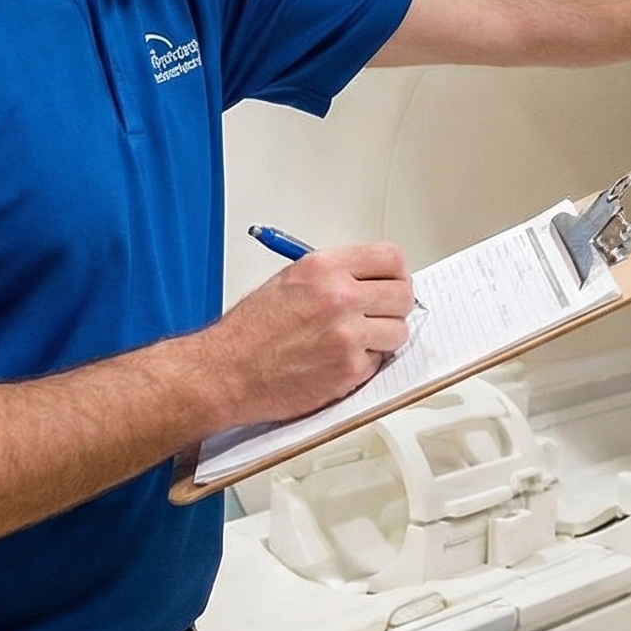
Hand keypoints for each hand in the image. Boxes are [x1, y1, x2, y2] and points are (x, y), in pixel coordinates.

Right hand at [205, 243, 413, 424]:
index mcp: (324, 267)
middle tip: (381, 315)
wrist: (227, 371)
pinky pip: (379, 363)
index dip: (396, 274)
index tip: (393, 284)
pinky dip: (364, 365)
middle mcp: (339, 296)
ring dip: (384, 338)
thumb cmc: (250, 331)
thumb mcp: (290, 281)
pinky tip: (338, 361)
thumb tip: (372, 280)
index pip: (390, 259)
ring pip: (398, 331)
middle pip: (403, 294)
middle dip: (395, 307)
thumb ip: (335, 276)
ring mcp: (347, 334)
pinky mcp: (348, 369)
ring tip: (358, 342)